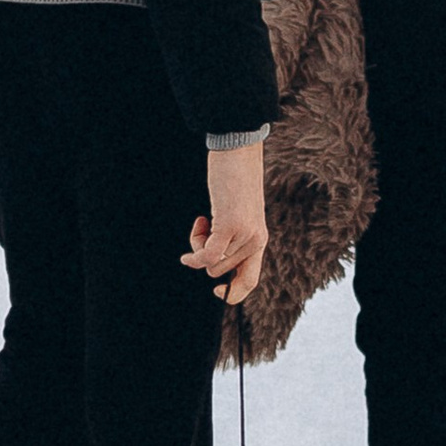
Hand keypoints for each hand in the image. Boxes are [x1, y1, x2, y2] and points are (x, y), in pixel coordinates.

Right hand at [187, 140, 268, 305]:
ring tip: (203, 220)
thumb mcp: (239, 212)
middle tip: (203, 227)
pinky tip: (186, 255)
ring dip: (197, 246)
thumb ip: (234, 233)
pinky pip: (208, 256)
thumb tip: (213, 260)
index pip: (250, 280)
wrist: (239, 152)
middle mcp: (255, 241)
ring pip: (211, 263)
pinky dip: (194, 257)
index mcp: (259, 240)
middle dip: (203, 254)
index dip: (233, 293)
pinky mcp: (231, 225)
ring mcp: (245, 235)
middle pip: (219, 271)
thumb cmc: (235, 179)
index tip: (216, 291)